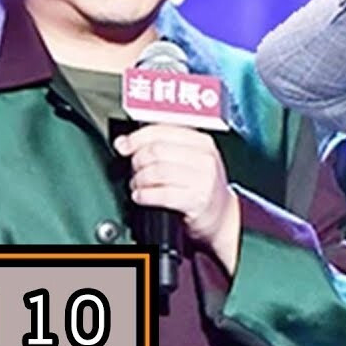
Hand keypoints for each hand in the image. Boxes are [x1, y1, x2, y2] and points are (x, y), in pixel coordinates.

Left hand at [115, 125, 241, 272]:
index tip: (123, 146)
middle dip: (137, 161)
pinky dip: (145, 195)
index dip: (137, 138)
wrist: (222, 215)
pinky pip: (162, 194)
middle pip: (157, 150)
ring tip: (138, 186)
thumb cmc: (201, 185)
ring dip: (139, 180)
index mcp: (202, 141)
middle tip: (134, 171)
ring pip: (157, 171)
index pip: (162, 130)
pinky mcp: (197, 200)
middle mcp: (205, 157)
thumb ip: (159, 146)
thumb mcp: (188, 158)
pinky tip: (141, 197)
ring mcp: (203, 179)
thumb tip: (123, 142)